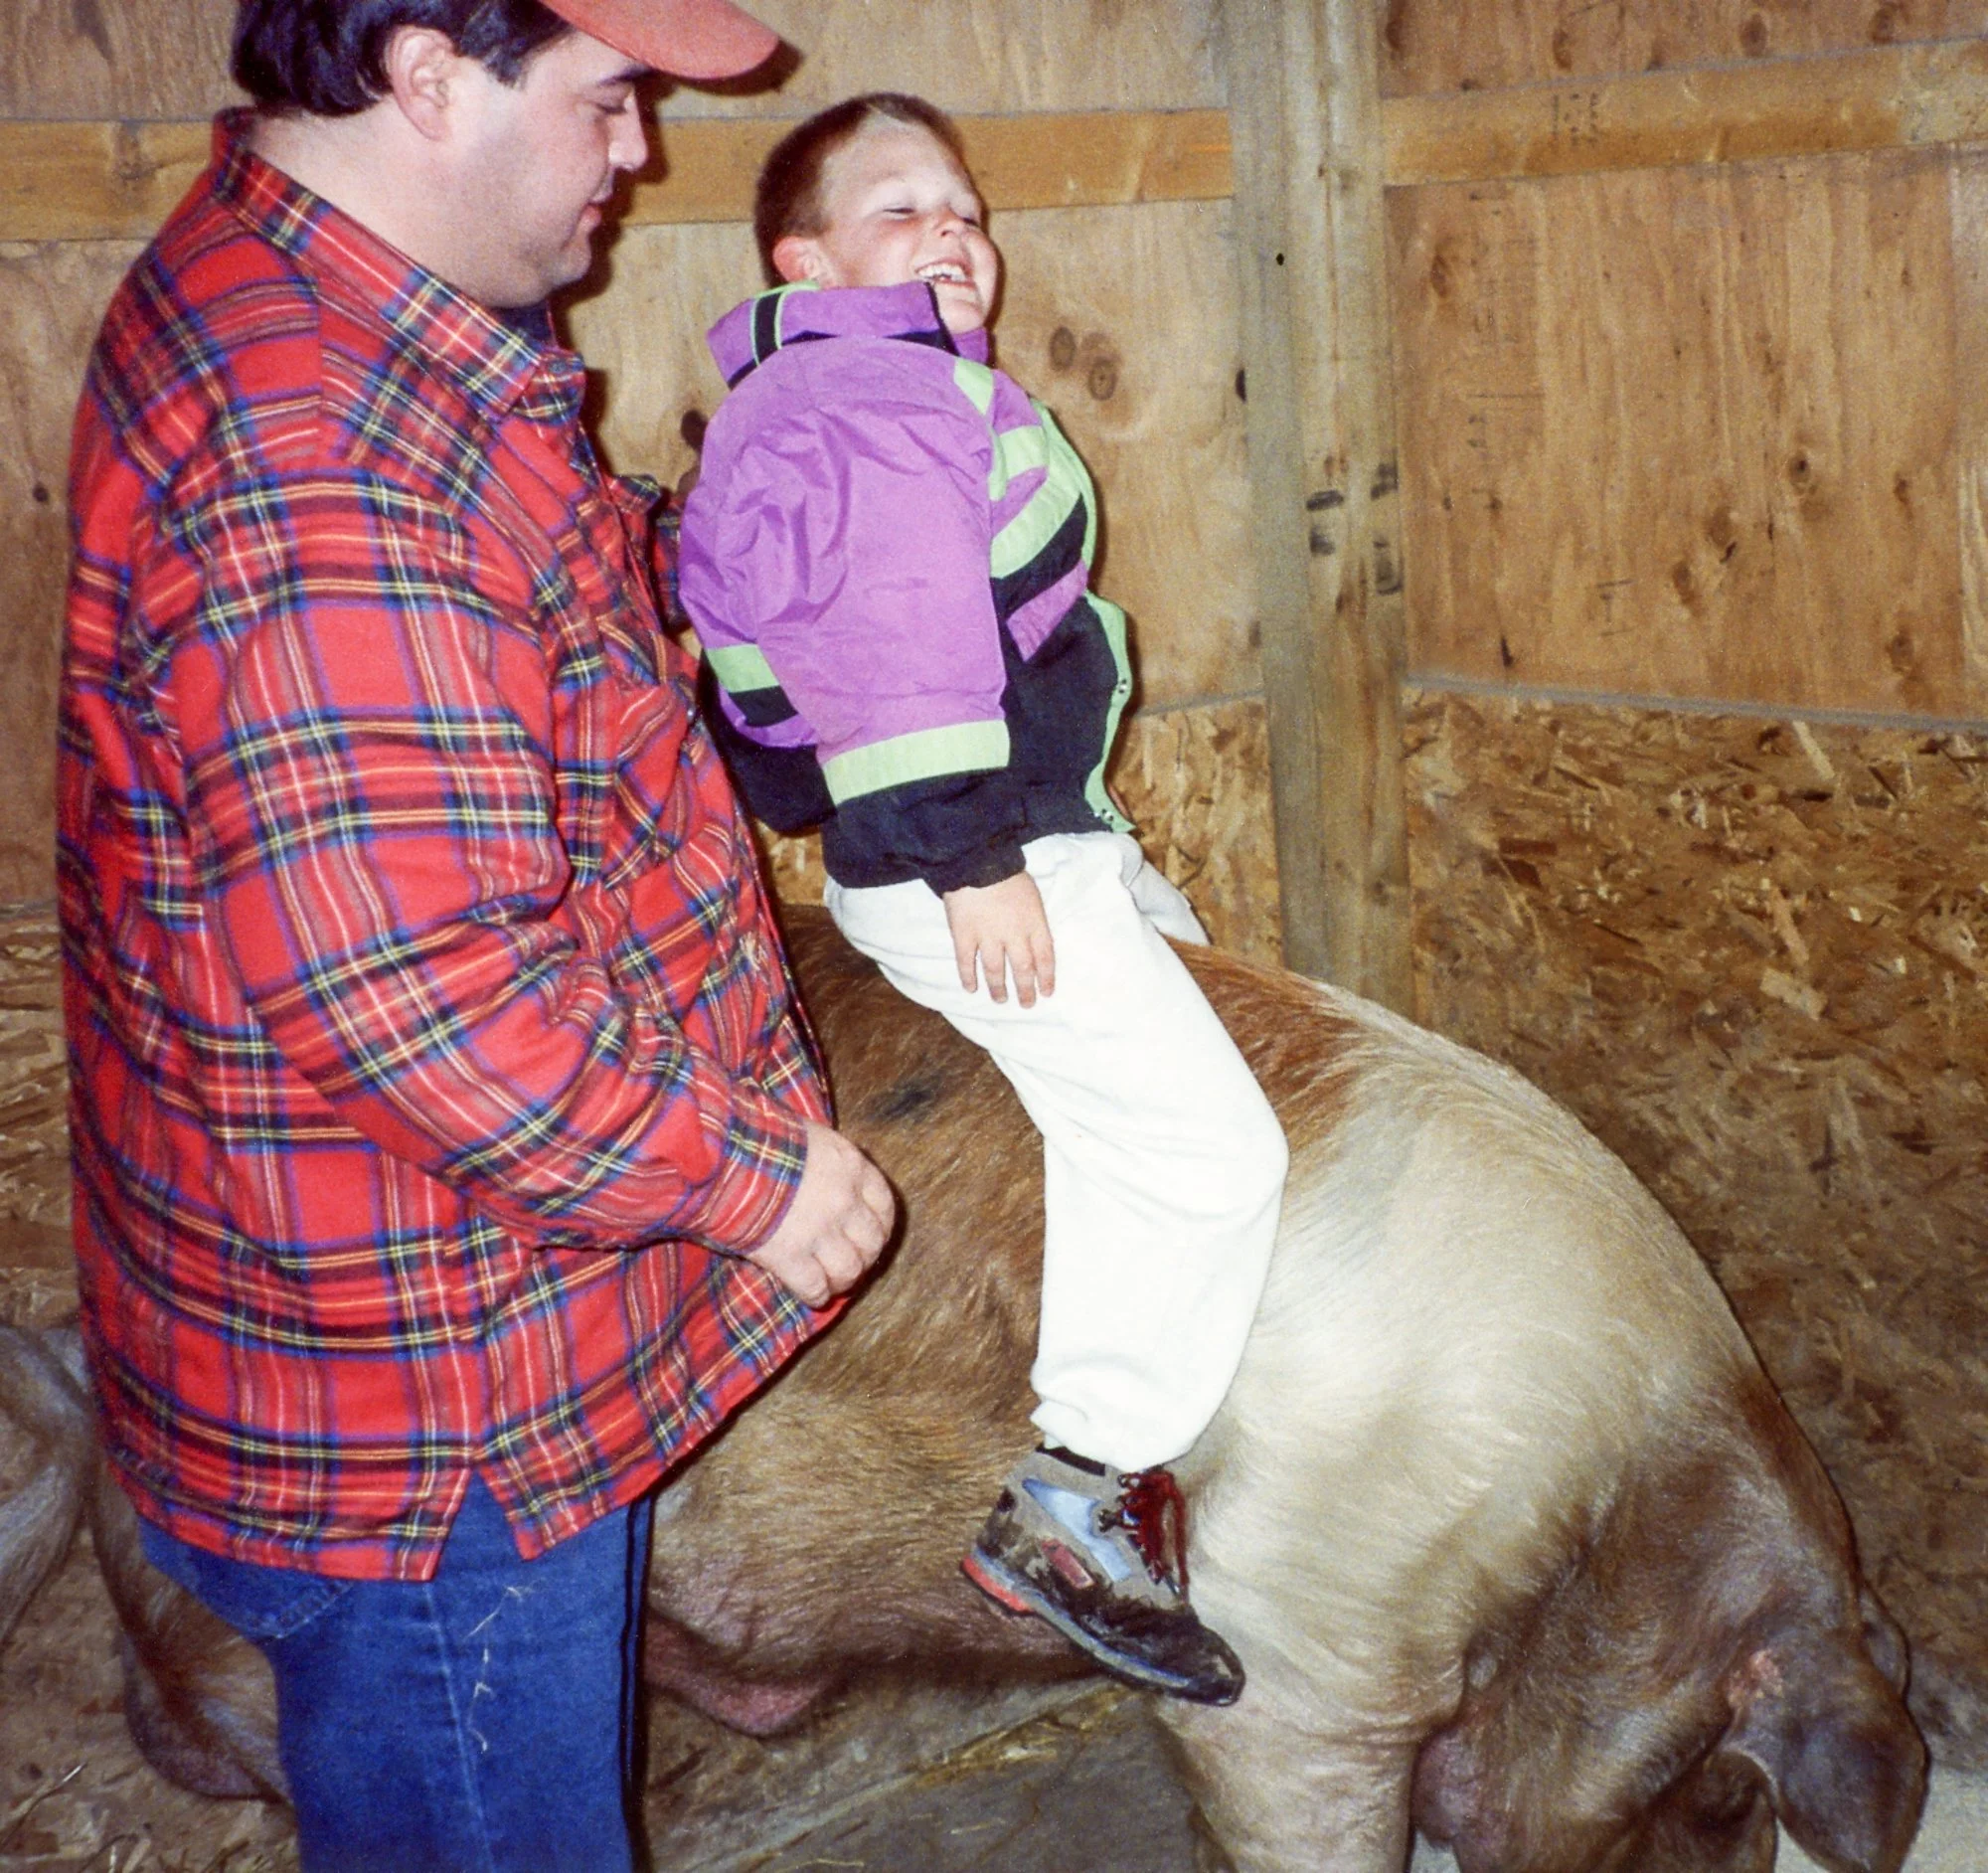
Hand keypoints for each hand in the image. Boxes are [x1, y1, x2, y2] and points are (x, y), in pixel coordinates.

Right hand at [747, 1121, 894, 1308]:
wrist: (725, 1153)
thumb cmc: (761, 1137)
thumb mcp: (809, 1136)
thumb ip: (828, 1159)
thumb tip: (830, 1174)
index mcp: (851, 1167)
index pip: (884, 1203)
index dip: (881, 1225)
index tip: (873, 1234)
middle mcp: (843, 1200)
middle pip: (872, 1241)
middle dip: (865, 1257)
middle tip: (851, 1262)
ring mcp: (819, 1230)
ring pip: (849, 1269)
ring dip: (843, 1280)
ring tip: (833, 1282)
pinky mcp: (790, 1256)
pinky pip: (814, 1286)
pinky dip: (816, 1295)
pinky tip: (811, 1294)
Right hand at [942, 872, 1055, 1006]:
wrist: (977, 861)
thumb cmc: (1007, 872)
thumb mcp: (1031, 894)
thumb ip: (1033, 919)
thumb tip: (1033, 941)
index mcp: (1034, 922)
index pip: (1045, 957)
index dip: (1047, 977)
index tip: (1047, 992)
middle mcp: (1013, 935)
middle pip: (1023, 969)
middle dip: (1026, 990)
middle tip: (1027, 1004)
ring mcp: (987, 937)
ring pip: (995, 971)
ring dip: (998, 989)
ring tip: (1000, 1000)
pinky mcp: (963, 935)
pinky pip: (965, 962)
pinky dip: (968, 977)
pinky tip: (971, 988)